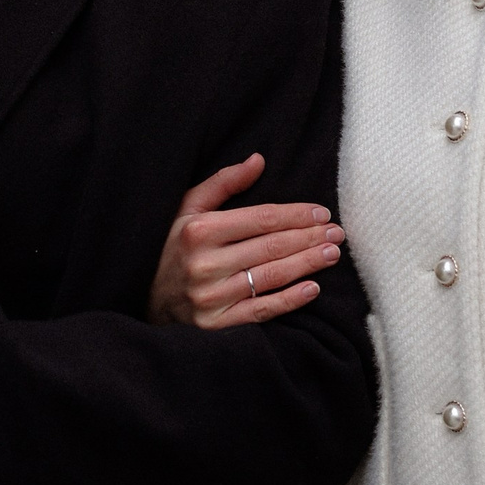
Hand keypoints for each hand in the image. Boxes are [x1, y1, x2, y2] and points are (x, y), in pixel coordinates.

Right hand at [148, 153, 345, 329]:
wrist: (147, 297)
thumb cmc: (173, 246)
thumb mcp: (188, 208)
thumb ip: (223, 183)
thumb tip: (258, 160)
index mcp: (199, 230)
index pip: (261, 219)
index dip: (296, 215)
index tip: (322, 213)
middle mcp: (204, 264)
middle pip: (271, 247)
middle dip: (309, 238)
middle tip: (337, 233)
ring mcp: (211, 297)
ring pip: (271, 277)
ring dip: (307, 265)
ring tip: (332, 254)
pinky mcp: (216, 325)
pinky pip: (261, 311)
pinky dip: (290, 300)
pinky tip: (312, 288)